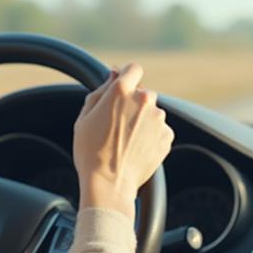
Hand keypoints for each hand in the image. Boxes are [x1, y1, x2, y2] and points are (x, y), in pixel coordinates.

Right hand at [73, 63, 173, 219]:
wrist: (109, 184)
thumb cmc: (90, 152)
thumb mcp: (84, 118)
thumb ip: (100, 91)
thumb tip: (113, 75)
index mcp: (122, 91)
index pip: (133, 69)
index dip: (127, 76)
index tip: (123, 86)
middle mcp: (144, 100)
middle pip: (143, 93)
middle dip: (133, 103)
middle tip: (117, 124)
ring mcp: (158, 119)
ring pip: (152, 113)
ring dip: (143, 121)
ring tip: (126, 141)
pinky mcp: (167, 136)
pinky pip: (160, 130)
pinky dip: (151, 136)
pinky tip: (136, 149)